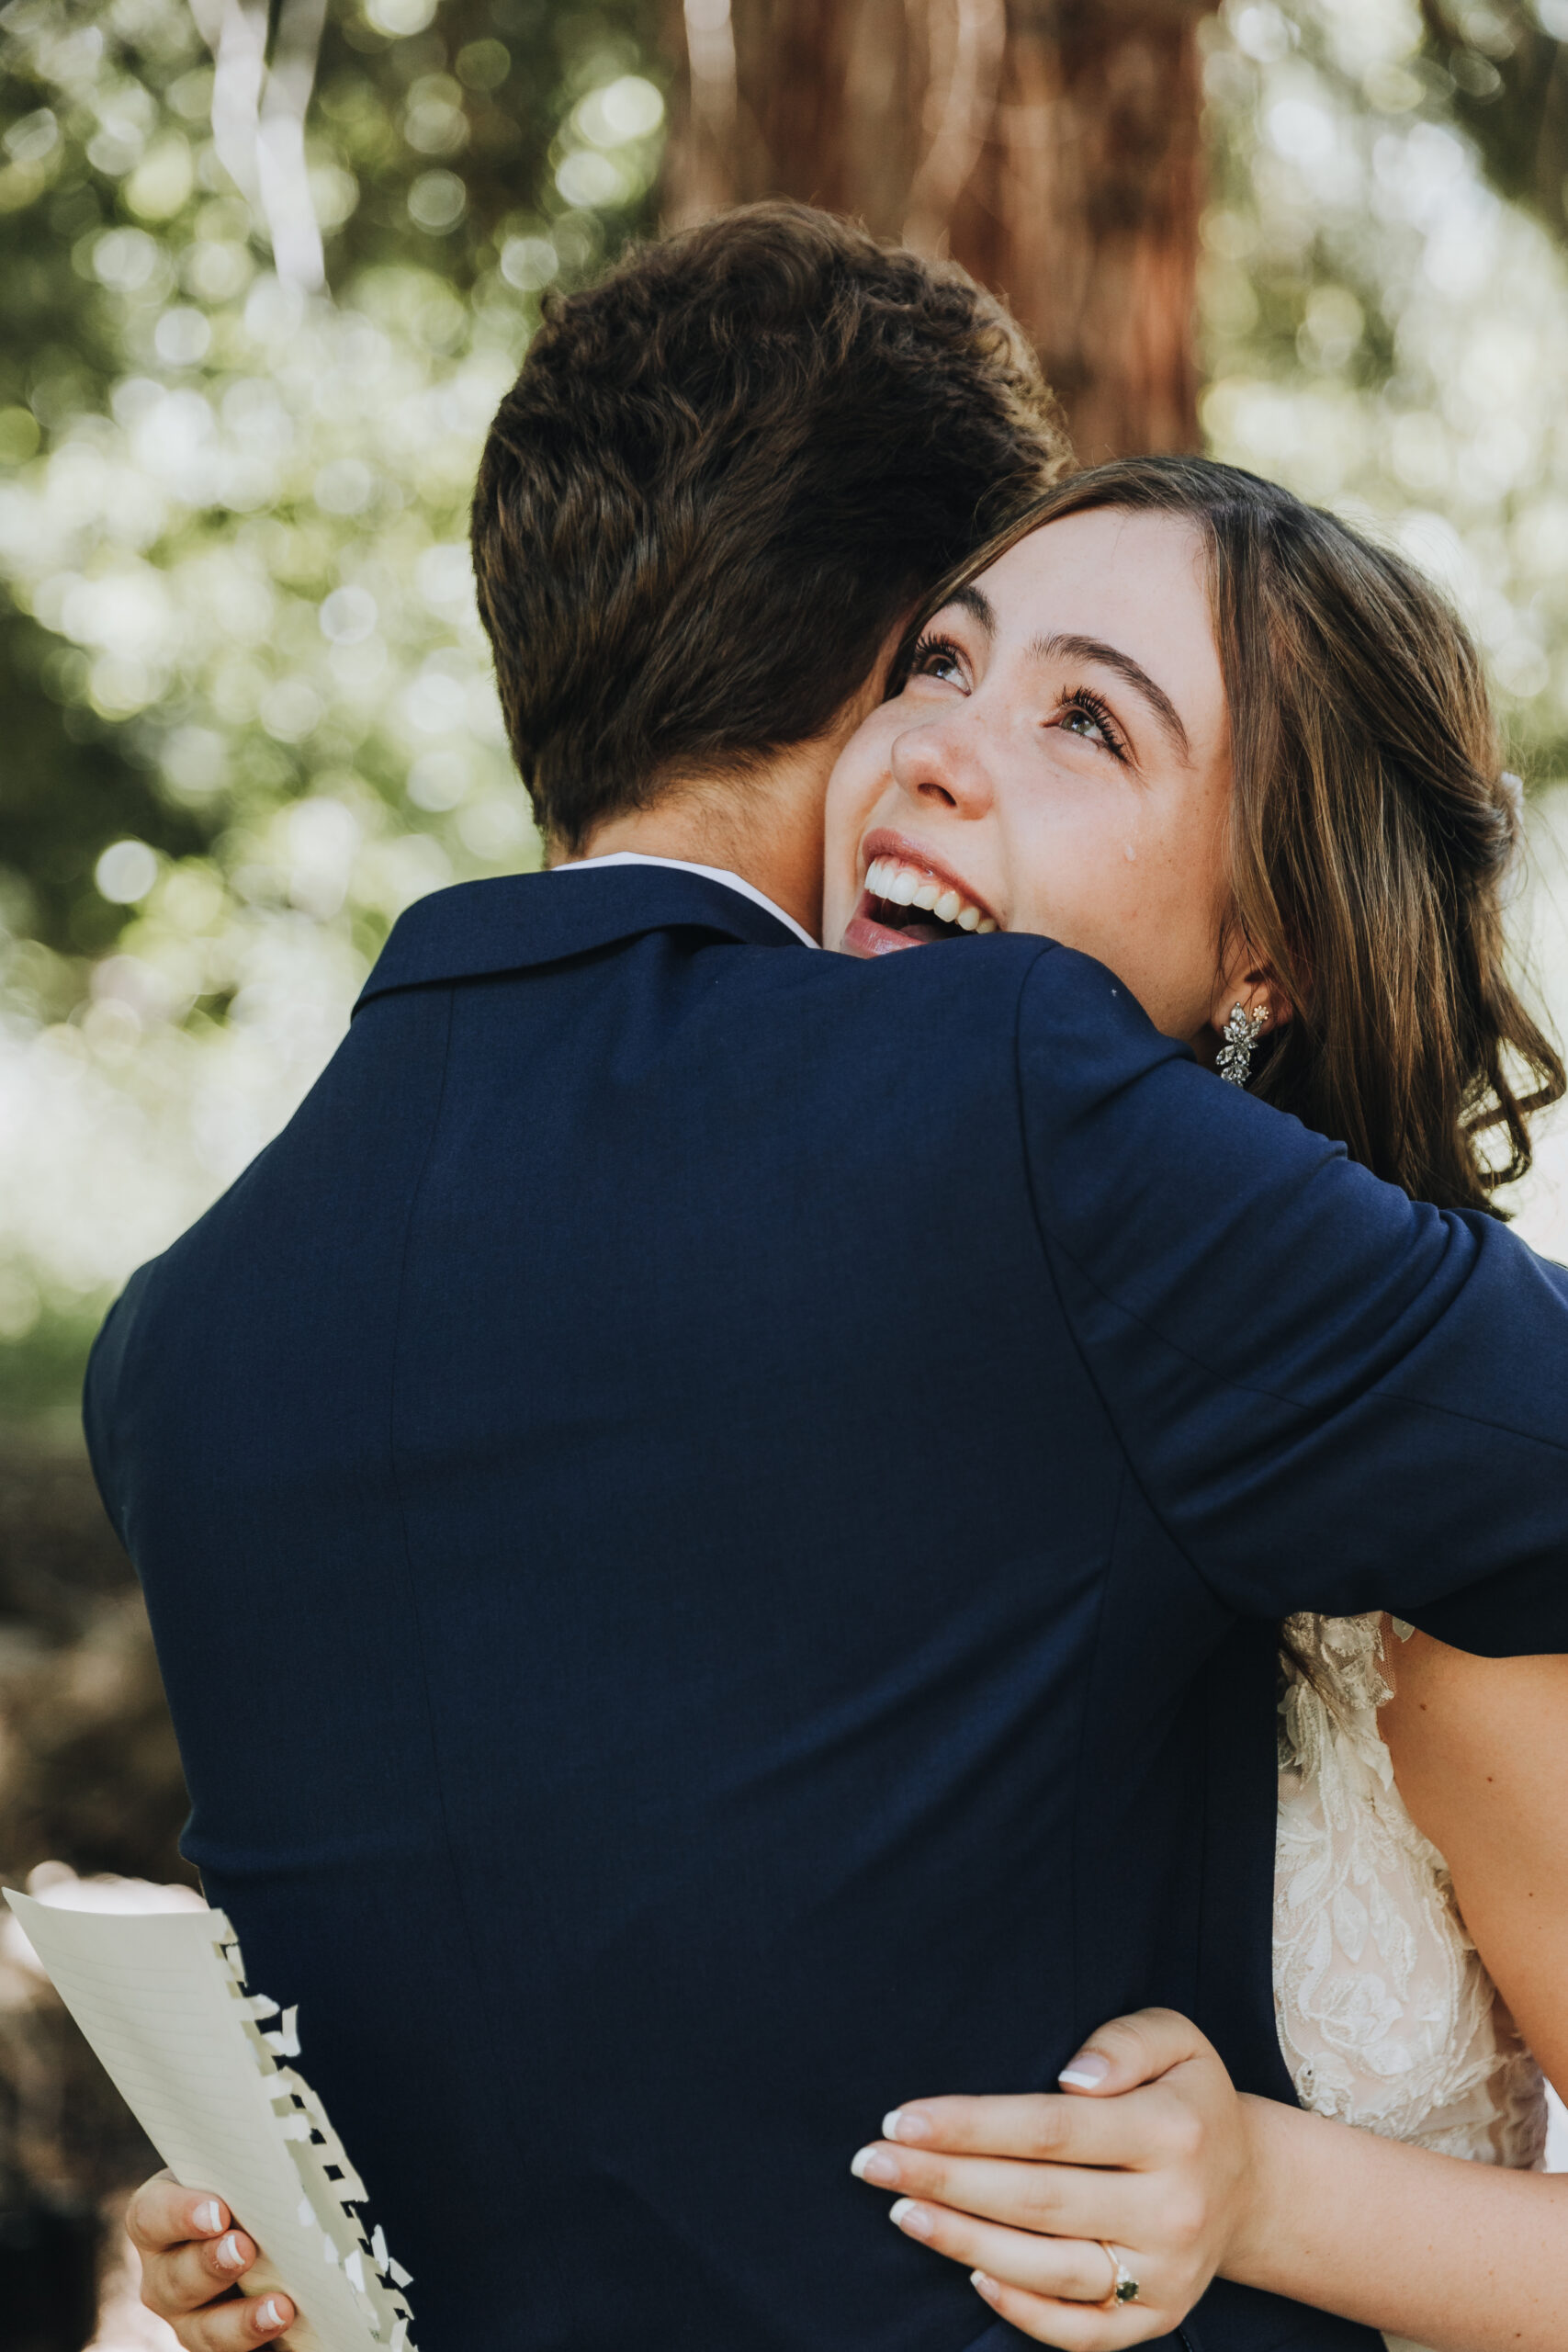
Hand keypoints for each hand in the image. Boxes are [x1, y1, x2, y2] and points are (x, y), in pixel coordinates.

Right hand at [126, 2171, 294, 2351]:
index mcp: (159, 2218)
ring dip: (241, 2321)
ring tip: (280, 2308)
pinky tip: (286, 2331)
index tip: (218, 2212)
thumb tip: (289, 2151)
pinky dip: (258, 2344)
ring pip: (201, 2329)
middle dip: (211, 2265)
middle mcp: (165, 2272)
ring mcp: (189, 2318)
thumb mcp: (244, 2175)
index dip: (180, 2215)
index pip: (150, 2215)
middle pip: (172, 2279)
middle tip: (245, 2250)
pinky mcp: (220, 2346)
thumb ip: (251, 2172)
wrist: (278, 2236)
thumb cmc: (256, 2189)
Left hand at [849, 2009, 1255, 2346]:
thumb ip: (1125, 2041)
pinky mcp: (1157, 2318)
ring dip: (962, 2241)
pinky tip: (968, 2271)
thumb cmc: (1188, 2099)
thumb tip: (1073, 2077)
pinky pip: (1081, 2331)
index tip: (901, 2118)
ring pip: (1048, 2268)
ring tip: (901, 2211)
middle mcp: (1172, 2209)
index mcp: (1171, 2131)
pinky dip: (1021, 2309)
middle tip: (871, 2162)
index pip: (1048, 2130)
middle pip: (1035, 2199)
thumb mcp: (1178, 2038)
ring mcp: (1164, 2274)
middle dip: (942, 2180)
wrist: (1250, 2186)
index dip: (969, 2126)